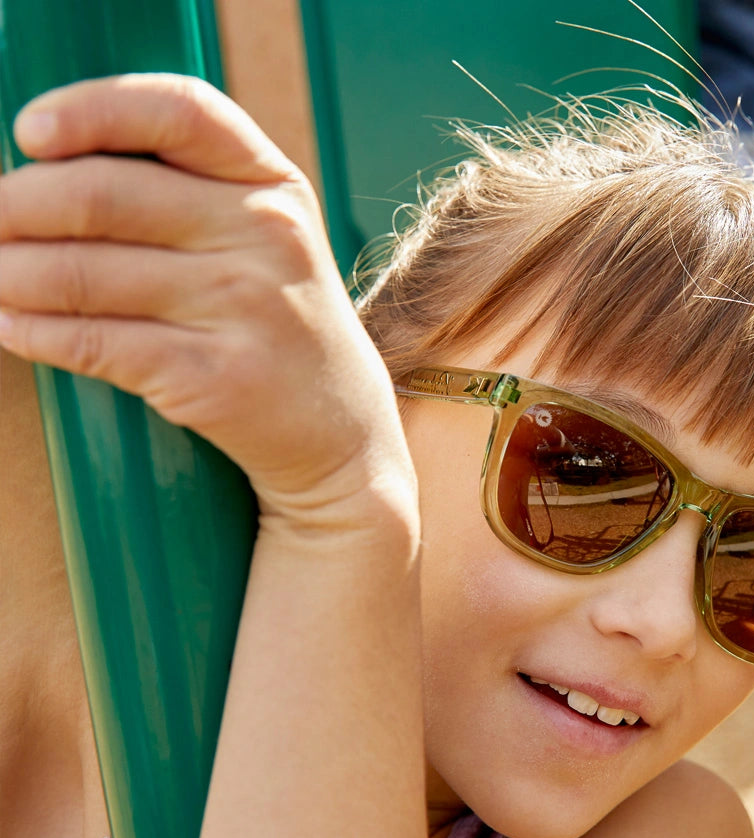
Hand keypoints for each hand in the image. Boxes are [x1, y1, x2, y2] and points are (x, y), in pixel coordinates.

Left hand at [0, 74, 414, 530]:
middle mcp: (265, 238)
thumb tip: (46, 173)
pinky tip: (10, 325)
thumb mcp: (267, 240)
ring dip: (9, 275)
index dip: (92, 110)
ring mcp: (245, 309)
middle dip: (16, 206)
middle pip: (104, 195)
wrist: (340, 430)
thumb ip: (190, 193)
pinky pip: (95, 343)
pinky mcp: (216, 377)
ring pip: (84, 274)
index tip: (31, 134)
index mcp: (274, 187)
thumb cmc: (282, 325)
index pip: (178, 113)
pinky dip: (33, 332)